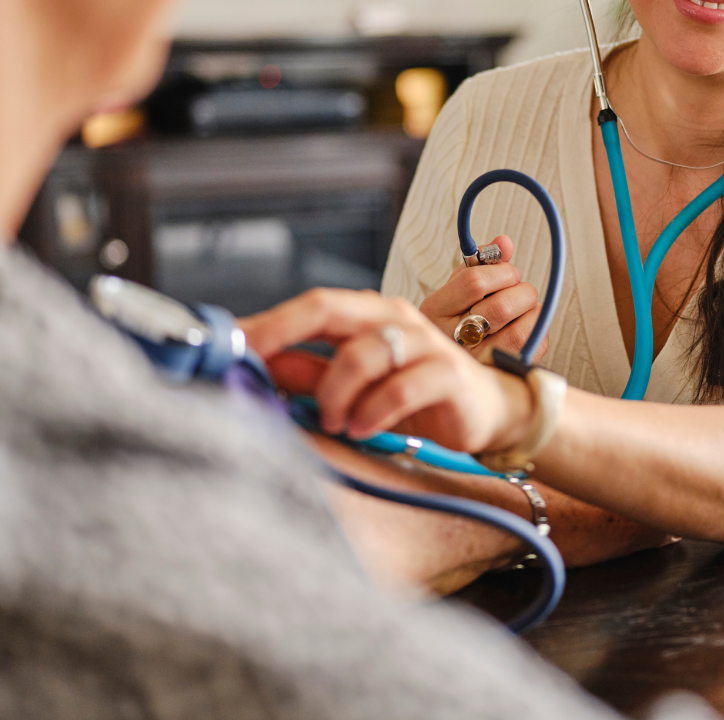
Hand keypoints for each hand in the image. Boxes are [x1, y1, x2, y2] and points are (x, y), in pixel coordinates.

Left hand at [239, 290, 533, 452]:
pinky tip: (362, 428)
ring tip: (332, 421)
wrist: (487, 410)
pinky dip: (372, 411)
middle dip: (283, 334)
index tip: (226, 344)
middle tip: (254, 365)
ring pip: (362, 353)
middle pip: (330, 308)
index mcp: (369, 314)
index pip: (312, 305)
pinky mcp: (446, 372)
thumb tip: (258, 367)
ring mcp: (423, 341)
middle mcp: (394, 317)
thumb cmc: (416, 393)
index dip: (268, 323)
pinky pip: (399, 388)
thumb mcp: (355, 385)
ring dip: (334, 393)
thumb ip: (310, 373)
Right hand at [419, 234, 548, 361]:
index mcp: (435, 310)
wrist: (446, 367)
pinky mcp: (498, 376)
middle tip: (520, 291)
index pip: (474, 282)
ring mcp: (475, 363)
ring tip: (525, 308)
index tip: (508, 273)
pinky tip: (527, 327)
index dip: (502, 272)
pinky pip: (531, 350)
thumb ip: (480, 263)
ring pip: (519, 332)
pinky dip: (538, 332)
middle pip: (501, 307)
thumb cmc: (456, 319)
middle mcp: (450, 340)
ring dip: (532, 312)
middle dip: (521, 292)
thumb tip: (504, 243)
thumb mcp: (458, 288)